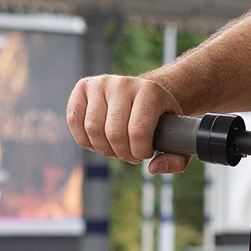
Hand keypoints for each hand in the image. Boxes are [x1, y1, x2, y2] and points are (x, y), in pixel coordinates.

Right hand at [67, 73, 189, 173]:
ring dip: (103, 149)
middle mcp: (123, 83)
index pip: (138, 131)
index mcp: (150, 91)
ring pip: (93, 130)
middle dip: (122, 153)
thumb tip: (153, 168)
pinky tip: (98, 141)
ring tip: (115, 147)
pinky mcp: (83, 87)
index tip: (145, 153)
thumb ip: (175, 159)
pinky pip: (74, 121)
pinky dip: (84, 140)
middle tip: (129, 153)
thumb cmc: (160, 121)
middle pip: (114, 133)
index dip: (139, 152)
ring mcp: (101, 83)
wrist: (143, 95)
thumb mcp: (176, 139)